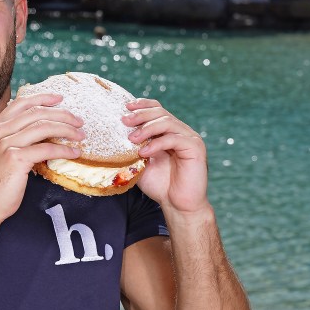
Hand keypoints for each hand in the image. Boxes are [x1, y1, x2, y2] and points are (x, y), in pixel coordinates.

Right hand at [0, 93, 84, 227]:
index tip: (59, 99)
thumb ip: (12, 139)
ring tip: (80, 135)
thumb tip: (40, 132)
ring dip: (67, 129)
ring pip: (44, 127)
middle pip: (37, 113)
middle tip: (79, 120)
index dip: (42, 98)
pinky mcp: (15, 159)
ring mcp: (6, 144)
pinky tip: (73, 152)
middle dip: (62, 114)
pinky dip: (64, 149)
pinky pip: (46, 148)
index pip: (22, 103)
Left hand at [123, 99, 208, 214]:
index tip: (126, 107)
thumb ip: (133, 148)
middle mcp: (181, 132)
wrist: (178, 205)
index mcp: (169, 132)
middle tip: (125, 120)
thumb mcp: (141, 163)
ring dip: (147, 128)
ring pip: (167, 122)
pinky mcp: (195, 148)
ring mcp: (189, 138)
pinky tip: (144, 152)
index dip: (142, 105)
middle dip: (141, 115)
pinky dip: (157, 144)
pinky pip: (174, 139)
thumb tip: (114, 137)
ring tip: (132, 139)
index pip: (157, 110)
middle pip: (161, 113)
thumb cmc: (160, 185)